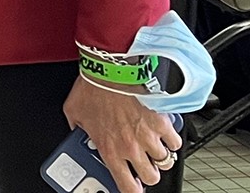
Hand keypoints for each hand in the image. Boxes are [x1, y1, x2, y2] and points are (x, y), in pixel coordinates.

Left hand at [63, 77, 182, 192]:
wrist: (111, 70)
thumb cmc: (92, 88)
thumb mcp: (74, 112)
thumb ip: (78, 128)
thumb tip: (78, 132)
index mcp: (109, 149)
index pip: (126, 185)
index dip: (132, 190)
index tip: (132, 187)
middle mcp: (131, 148)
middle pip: (152, 178)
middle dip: (148, 173)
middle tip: (143, 163)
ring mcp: (149, 137)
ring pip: (165, 161)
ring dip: (159, 155)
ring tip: (152, 145)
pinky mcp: (162, 124)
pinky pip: (175, 142)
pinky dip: (171, 140)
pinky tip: (163, 132)